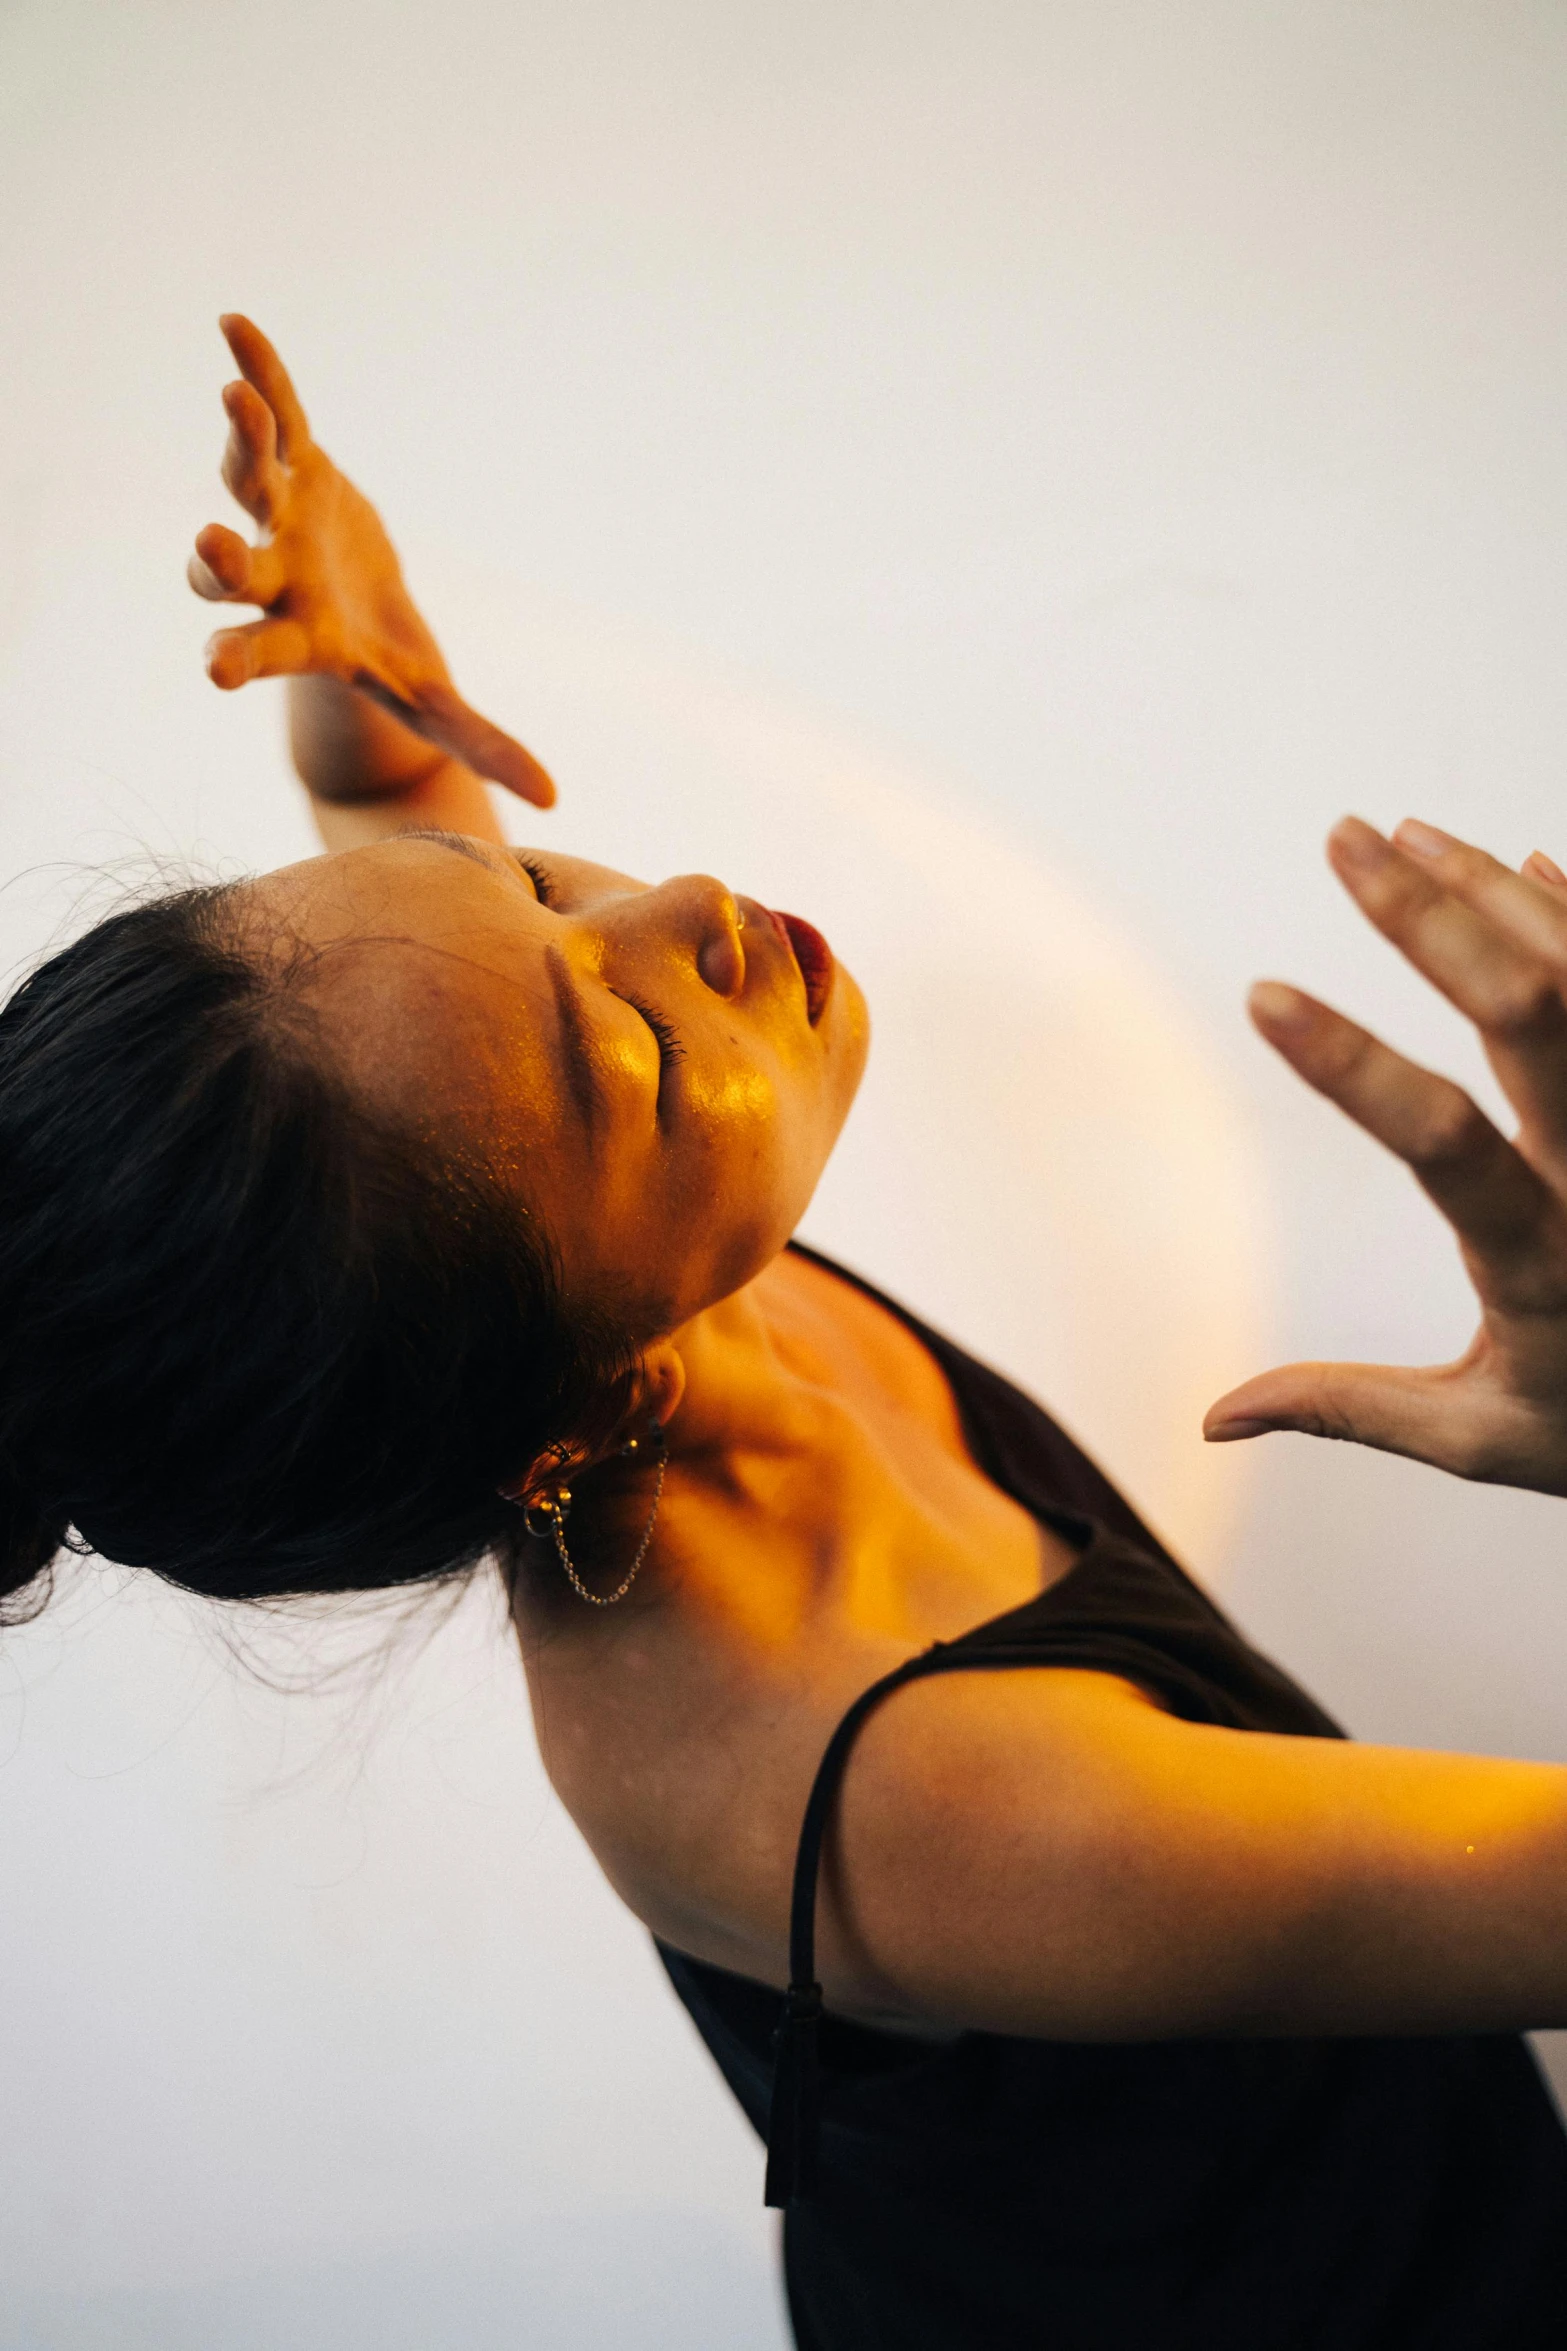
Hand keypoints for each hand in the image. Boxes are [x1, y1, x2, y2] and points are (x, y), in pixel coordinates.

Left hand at [187, 315, 553, 806]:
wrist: (348, 602)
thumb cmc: (384, 662)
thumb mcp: (431, 704)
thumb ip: (480, 743)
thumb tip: (551, 800)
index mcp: (300, 638)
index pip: (260, 652)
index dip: (236, 657)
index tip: (214, 672)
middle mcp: (273, 577)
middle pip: (231, 570)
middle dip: (219, 558)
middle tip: (209, 543)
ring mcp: (276, 517)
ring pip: (246, 478)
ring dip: (241, 443)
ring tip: (238, 402)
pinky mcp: (294, 464)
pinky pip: (275, 412)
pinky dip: (259, 371)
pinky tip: (235, 321)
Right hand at [1206, 819, 1566, 1494]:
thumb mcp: (1486, 1436)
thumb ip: (1352, 1409)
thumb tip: (1217, 1419)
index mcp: (1545, 1260)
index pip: (1439, 1141)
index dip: (1347, 1062)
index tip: (1262, 994)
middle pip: (1529, 1012)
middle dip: (1427, 915)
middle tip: (1345, 839)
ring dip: (1487, 891)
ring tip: (1399, 832)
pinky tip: (1525, 864)